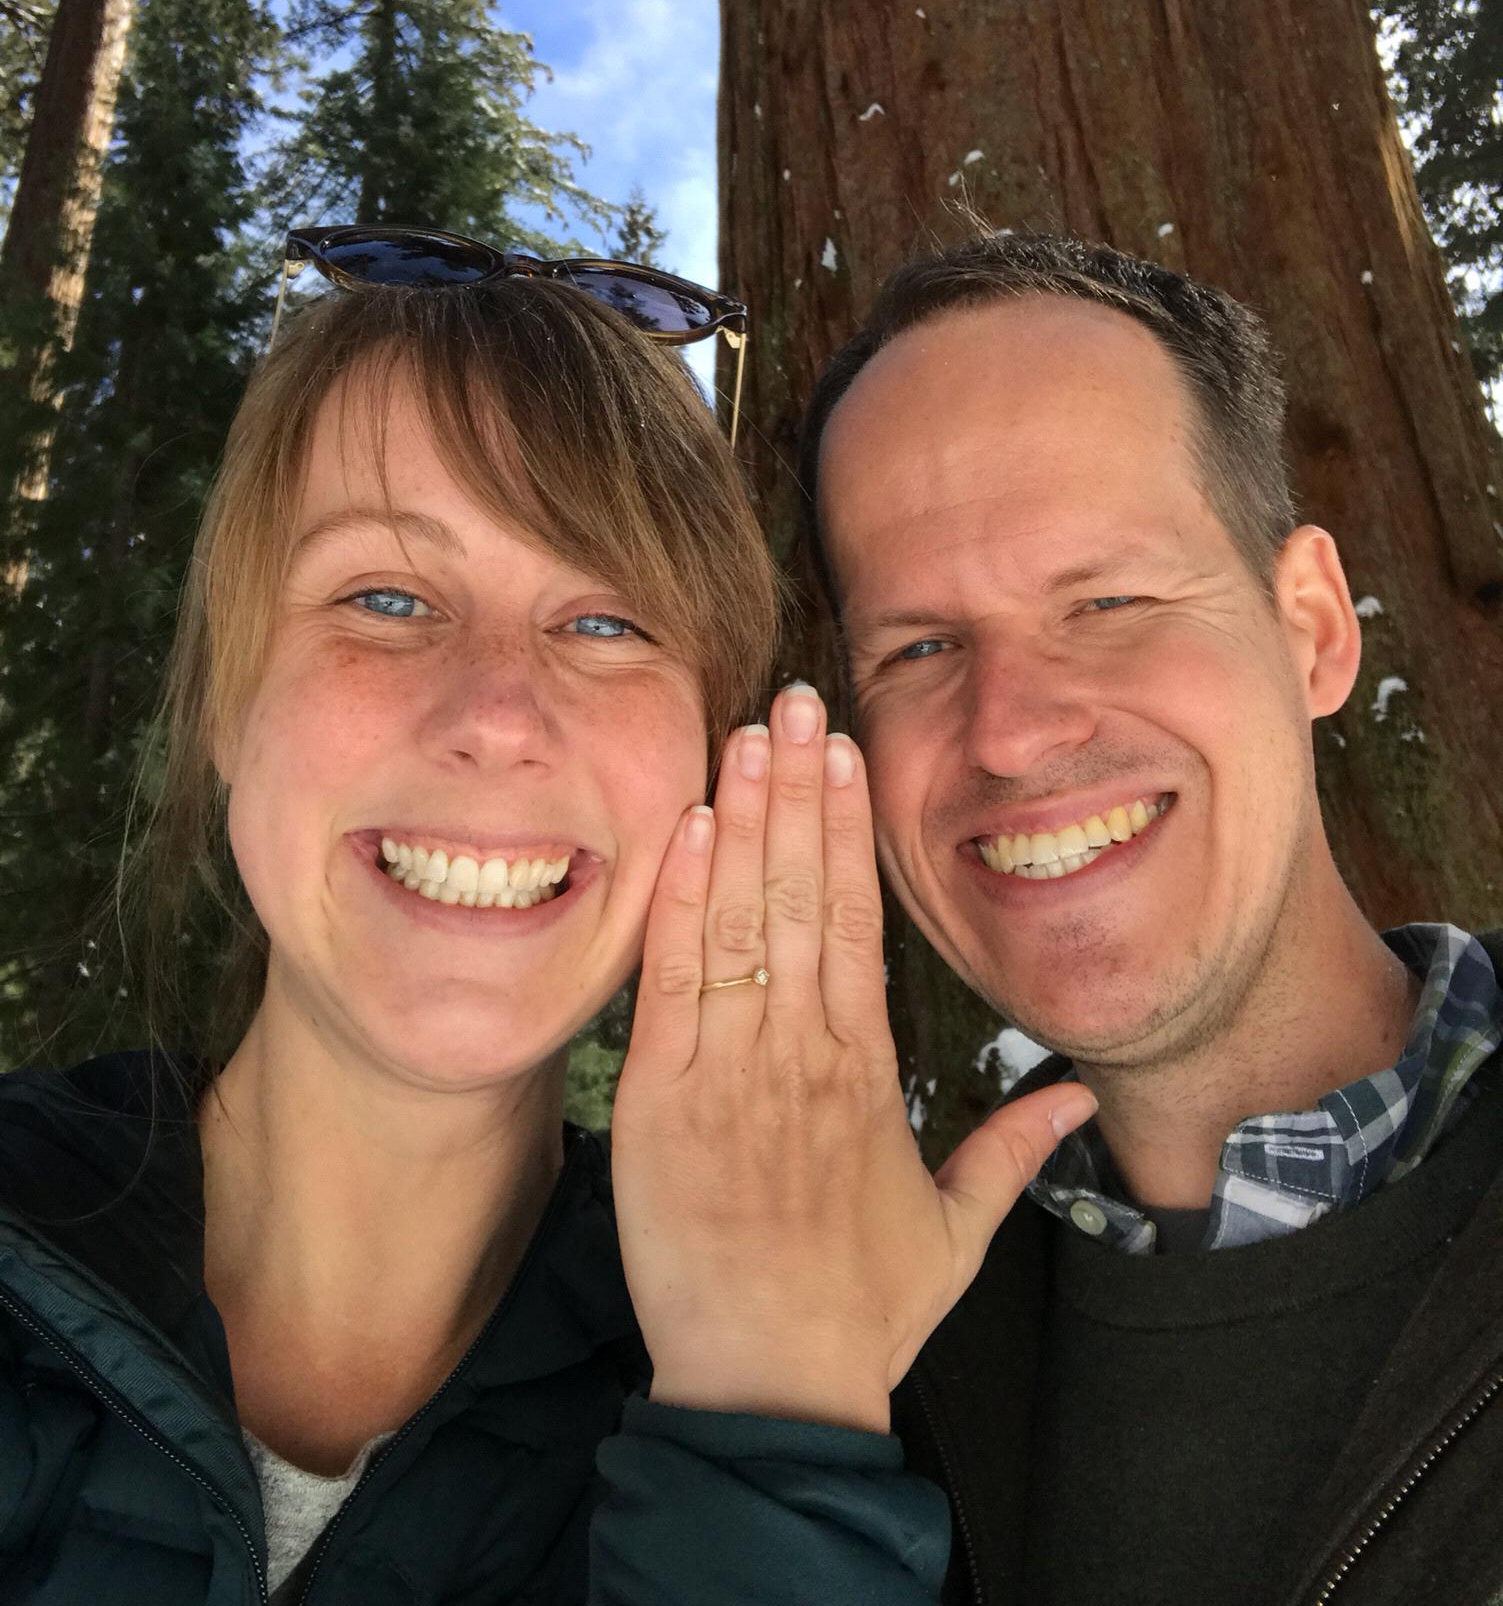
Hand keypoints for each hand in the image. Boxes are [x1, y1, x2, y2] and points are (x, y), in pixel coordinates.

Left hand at [610, 682, 1095, 1432]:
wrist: (769, 1392)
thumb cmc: (857, 1314)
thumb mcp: (954, 1233)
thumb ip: (1011, 1151)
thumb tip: (1080, 1098)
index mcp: (866, 1072)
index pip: (860, 922)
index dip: (850, 830)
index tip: (847, 752)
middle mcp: (803, 1054)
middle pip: (802, 896)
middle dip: (800, 789)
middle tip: (797, 696)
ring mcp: (730, 1072)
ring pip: (741, 920)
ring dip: (746, 818)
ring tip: (748, 731)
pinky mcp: (662, 1102)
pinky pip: (673, 984)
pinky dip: (681, 902)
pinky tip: (691, 829)